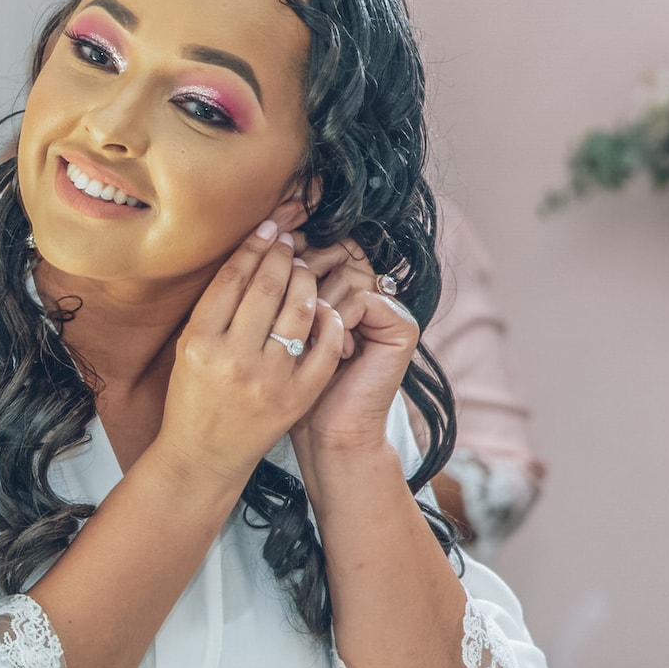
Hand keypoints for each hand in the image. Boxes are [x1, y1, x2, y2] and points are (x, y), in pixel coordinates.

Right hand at [154, 210, 345, 487]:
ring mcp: (269, 379)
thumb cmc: (192, 398)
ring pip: (299, 309)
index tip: (267, 229)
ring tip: (303, 268)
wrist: (203, 455)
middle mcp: (234, 358)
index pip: (232, 279)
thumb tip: (248, 258)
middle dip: (281, 255)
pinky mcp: (297, 396)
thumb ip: (214, 309)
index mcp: (200, 343)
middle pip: (267, 287)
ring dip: (305, 280)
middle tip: (288, 240)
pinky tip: (324, 306)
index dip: (253, 247)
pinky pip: (323, 346)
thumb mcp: (188, 350)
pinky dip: (328, 320)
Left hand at [287, 230, 419, 451]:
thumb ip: (279, 290)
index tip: (269, 246)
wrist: (326, 433)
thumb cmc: (290, 386)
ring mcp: (387, 307)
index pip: (320, 246)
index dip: (292, 247)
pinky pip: (362, 298)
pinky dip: (340, 319)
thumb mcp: (278, 331)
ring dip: (320, 302)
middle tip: (289, 297)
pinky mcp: (402, 325)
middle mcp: (367, 291)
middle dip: (303, 270)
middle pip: (334, 252)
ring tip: (310, 333)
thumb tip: (266, 234)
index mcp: (340, 288)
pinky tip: (335, 347)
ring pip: (345, 274)